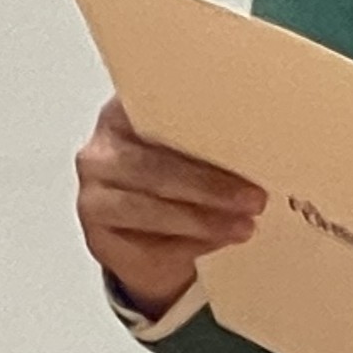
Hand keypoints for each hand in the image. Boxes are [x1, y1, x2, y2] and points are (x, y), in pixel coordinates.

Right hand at [76, 96, 264, 319]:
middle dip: (209, 184)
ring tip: (244, 225)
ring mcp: (94, 194)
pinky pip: (148, 241)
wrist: (147, 238)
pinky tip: (220, 239)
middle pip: (155, 166)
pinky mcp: (99, 236)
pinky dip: (191, 242)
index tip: (244, 137)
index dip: (200, 125)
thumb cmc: (176, 180)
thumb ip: (209, 138)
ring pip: (150, 207)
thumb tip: (258, 146)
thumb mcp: (190, 149)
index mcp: (123, 112)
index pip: (156, 110)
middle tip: (254, 197)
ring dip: (204, 219)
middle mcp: (101, 150)